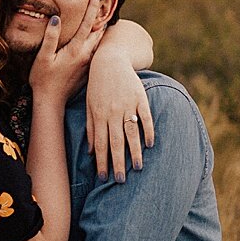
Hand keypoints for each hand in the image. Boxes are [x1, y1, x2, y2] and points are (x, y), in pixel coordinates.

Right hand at [27, 7, 107, 106]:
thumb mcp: (43, 57)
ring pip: (100, 41)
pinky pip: (97, 51)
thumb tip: (56, 18)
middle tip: (107, 1)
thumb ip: (51, 37)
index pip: (88, 23)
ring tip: (105, 15)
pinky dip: (98, 40)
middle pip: (99, 31)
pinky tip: (97, 37)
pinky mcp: (88, 70)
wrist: (51, 101)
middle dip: (103, 16)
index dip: (93, 7)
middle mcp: (86, 55)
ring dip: (102, 28)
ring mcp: (89, 63)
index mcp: (76, 49)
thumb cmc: (43, 79)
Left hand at [86, 51, 155, 181]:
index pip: (100, 144)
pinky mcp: (140, 98)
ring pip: (131, 133)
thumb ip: (91, 128)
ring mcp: (127, 105)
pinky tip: (150, 144)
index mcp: (99, 115)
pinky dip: (148, 131)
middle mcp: (113, 112)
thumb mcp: (89, 105)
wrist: (110, 60)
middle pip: (116, 142)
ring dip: (135, 151)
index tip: (103, 178)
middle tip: (121, 180)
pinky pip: (146, 117)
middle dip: (118, 163)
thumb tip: (91, 151)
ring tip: (138, 167)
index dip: (102, 162)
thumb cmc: (97, 86)